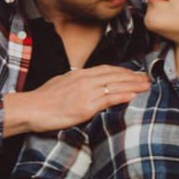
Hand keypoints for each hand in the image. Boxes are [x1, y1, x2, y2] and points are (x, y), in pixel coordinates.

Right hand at [1, 66, 149, 133]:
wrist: (31, 109)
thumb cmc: (42, 100)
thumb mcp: (60, 83)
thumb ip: (75, 82)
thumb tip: (85, 84)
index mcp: (79, 74)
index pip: (107, 69)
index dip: (123, 71)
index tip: (134, 74)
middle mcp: (84, 80)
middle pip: (114, 76)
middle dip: (133, 77)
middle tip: (147, 79)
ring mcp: (85, 93)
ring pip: (114, 86)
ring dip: (133, 86)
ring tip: (146, 86)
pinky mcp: (85, 107)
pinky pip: (107, 100)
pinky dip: (122, 96)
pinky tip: (133, 96)